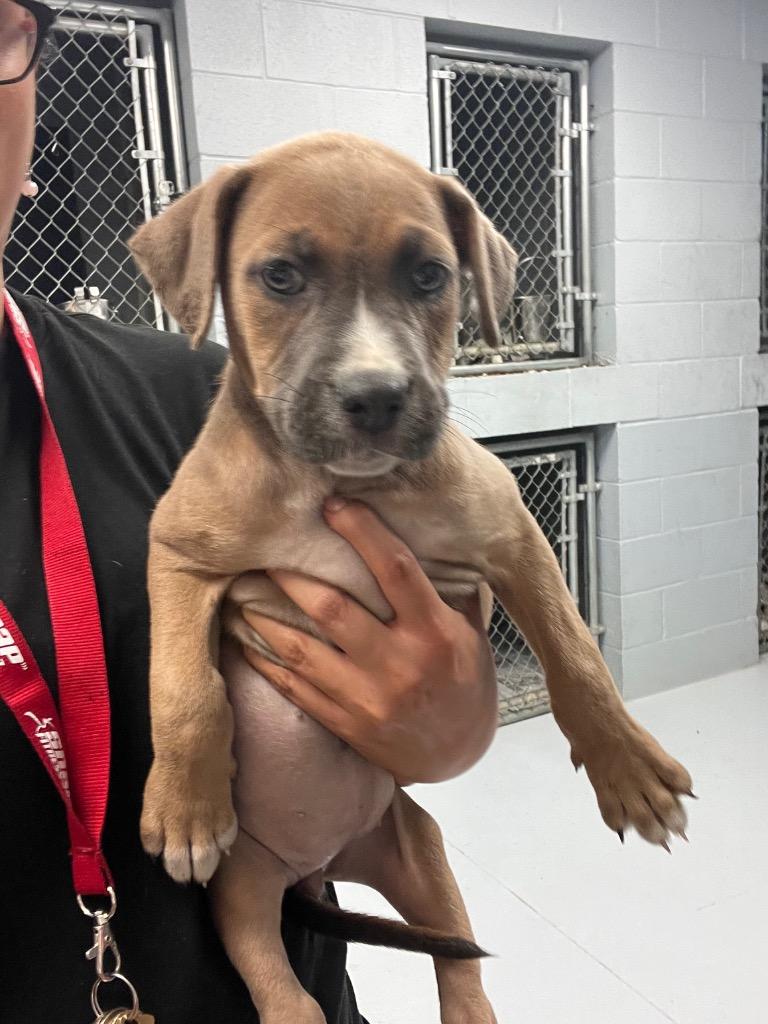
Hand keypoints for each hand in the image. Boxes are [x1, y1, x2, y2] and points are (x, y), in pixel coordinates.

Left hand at [240, 498, 497, 783]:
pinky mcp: (344, 724)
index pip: (395, 570)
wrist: (456, 755)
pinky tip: (243, 635)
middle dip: (291, 575)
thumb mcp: (471, 632)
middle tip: (263, 547)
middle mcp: (399, 665)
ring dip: (263, 616)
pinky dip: (264, 659)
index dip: (362, 532)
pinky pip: (293, 687)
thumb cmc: (464, 680)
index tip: (334, 504)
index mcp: (434, 632)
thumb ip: (449, 587)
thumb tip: (429, 531)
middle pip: (332, 609)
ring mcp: (367, 699)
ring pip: (301, 649)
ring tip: (240, 588)